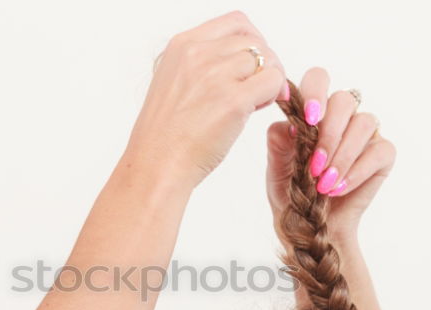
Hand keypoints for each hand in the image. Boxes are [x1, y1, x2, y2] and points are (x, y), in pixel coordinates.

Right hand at [125, 10, 288, 189]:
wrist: (156, 165)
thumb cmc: (165, 135)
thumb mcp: (174, 83)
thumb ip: (202, 64)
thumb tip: (242, 61)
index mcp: (182, 45)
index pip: (236, 23)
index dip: (252, 41)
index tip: (251, 64)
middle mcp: (198, 53)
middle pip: (254, 41)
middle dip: (263, 64)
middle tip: (256, 89)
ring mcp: (215, 75)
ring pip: (268, 60)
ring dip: (268, 80)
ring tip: (253, 102)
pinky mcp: (233, 100)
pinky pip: (274, 82)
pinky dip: (273, 95)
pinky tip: (255, 110)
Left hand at [266, 67, 395, 239]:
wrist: (310, 223)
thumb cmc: (292, 190)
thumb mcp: (276, 169)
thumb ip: (278, 144)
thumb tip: (288, 124)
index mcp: (315, 110)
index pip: (318, 79)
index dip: (315, 92)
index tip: (308, 118)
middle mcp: (343, 116)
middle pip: (344, 100)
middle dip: (328, 134)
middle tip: (313, 166)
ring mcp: (365, 133)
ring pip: (363, 123)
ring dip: (342, 155)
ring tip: (323, 183)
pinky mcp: (383, 153)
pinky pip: (379, 150)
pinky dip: (356, 171)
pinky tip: (338, 188)